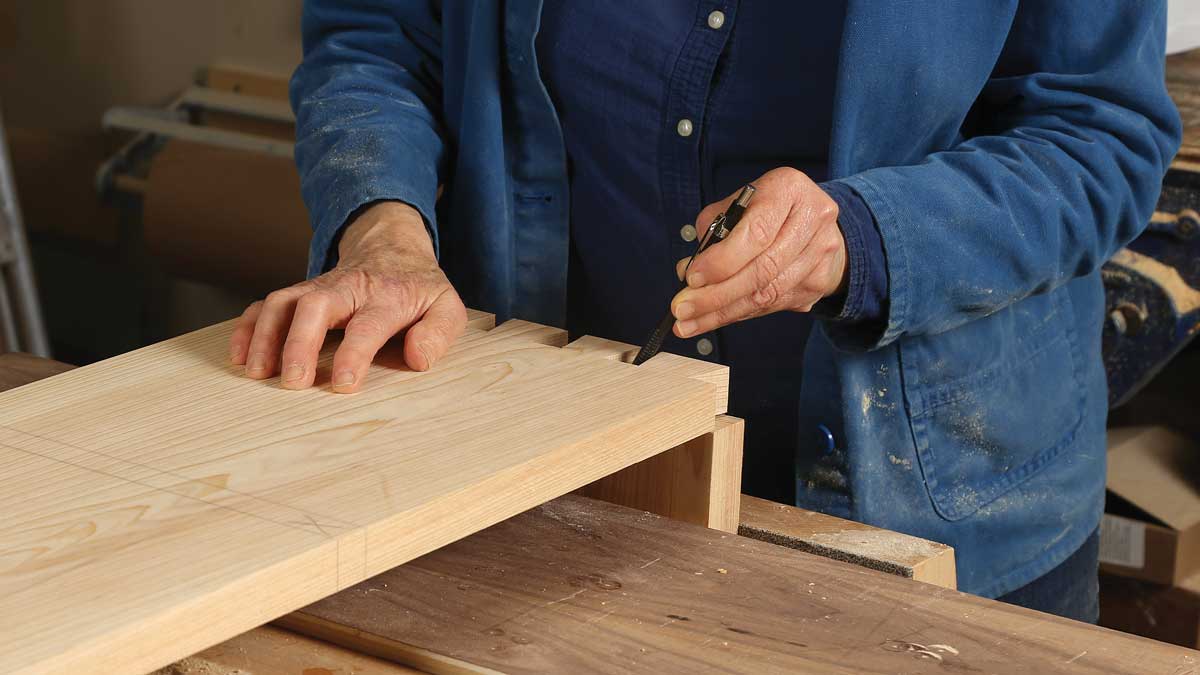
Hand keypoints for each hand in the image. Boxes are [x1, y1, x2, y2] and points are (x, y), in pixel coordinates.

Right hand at [229, 201, 467, 392]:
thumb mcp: (446, 307)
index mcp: (387, 296)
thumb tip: (418, 359)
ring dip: (265, 335)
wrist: (392, 248)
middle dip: (299, 343)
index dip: (354, 354)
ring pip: (283, 301)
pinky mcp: (299, 293)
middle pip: (315, 305)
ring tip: (256, 373)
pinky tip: (240, 355)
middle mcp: (347, 289)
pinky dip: (248, 326)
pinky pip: (267, 304)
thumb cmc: (419, 288)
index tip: (343, 383)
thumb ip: (438, 333)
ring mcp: (318, 288)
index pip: (368, 325)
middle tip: (292, 382)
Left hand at [670, 167, 847, 337]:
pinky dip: (739, 314)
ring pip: (767, 294)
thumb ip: (713, 231)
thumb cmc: (767, 210)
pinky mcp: (819, 283)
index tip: (691, 278)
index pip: (756, 233)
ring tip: (689, 323)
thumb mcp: (738, 204)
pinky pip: (773, 306)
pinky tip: (714, 319)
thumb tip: (687, 272)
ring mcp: (821, 254)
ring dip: (723, 313)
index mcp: (787, 189)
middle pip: (762, 270)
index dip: (722, 261)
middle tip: (682, 310)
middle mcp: (812, 219)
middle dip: (716, 295)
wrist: (816, 224)